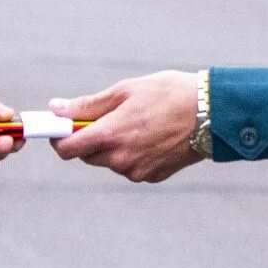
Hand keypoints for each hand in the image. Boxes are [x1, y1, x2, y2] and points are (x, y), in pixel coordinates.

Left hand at [50, 72, 202, 182]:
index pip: (66, 149)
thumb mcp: (125, 91)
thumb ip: (87, 105)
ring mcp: (136, 171)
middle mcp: (120, 159)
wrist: (212, 114)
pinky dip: (132, 154)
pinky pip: (130, 167)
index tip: (61, 126)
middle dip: (89, 138)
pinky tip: (150, 136)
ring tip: (136, 123)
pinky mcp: (152, 177)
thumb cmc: (169, 94)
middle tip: (106, 117)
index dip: (59, 137)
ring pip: (109, 161)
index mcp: (110, 135)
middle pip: (86, 155)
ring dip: (111, 146)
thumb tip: (55, 109)